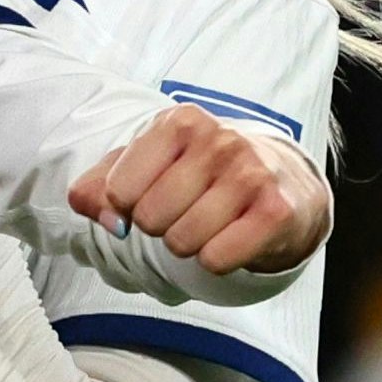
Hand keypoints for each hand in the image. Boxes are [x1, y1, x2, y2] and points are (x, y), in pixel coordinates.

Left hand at [66, 105, 330, 273]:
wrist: (282, 182)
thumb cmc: (199, 174)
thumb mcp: (144, 167)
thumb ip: (98, 188)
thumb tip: (104, 217)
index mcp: (178, 122)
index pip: (118, 189)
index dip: (126, 207)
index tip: (149, 196)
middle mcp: (217, 140)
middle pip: (150, 219)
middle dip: (159, 227)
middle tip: (185, 211)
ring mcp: (250, 173)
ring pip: (182, 243)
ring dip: (189, 245)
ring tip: (210, 222)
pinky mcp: (275, 210)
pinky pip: (217, 258)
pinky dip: (217, 259)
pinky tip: (232, 237)